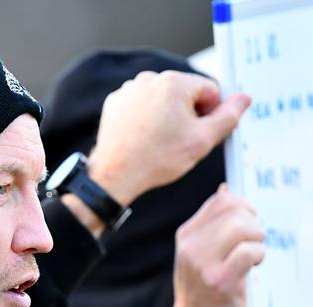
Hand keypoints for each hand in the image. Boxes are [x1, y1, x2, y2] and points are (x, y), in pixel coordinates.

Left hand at [88, 70, 250, 205]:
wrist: (115, 175)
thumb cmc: (156, 159)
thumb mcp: (202, 140)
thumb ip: (228, 116)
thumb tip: (243, 99)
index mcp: (175, 83)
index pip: (210, 91)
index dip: (211, 113)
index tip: (200, 132)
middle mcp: (149, 79)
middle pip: (184, 93)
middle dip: (188, 114)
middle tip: (179, 141)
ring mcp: (129, 90)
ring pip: (162, 99)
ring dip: (166, 116)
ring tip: (159, 141)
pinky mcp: (115, 102)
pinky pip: (141, 105)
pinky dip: (145, 118)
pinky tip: (143, 138)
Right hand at [162, 186, 264, 306]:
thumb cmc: (205, 291)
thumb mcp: (200, 253)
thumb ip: (212, 224)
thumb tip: (226, 190)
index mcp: (186, 235)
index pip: (222, 200)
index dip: (244, 208)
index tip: (247, 228)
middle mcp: (190, 246)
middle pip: (235, 210)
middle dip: (254, 224)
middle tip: (253, 244)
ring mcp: (202, 263)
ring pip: (242, 227)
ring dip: (257, 240)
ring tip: (253, 255)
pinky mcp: (219, 281)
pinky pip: (250, 252)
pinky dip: (259, 256)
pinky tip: (253, 267)